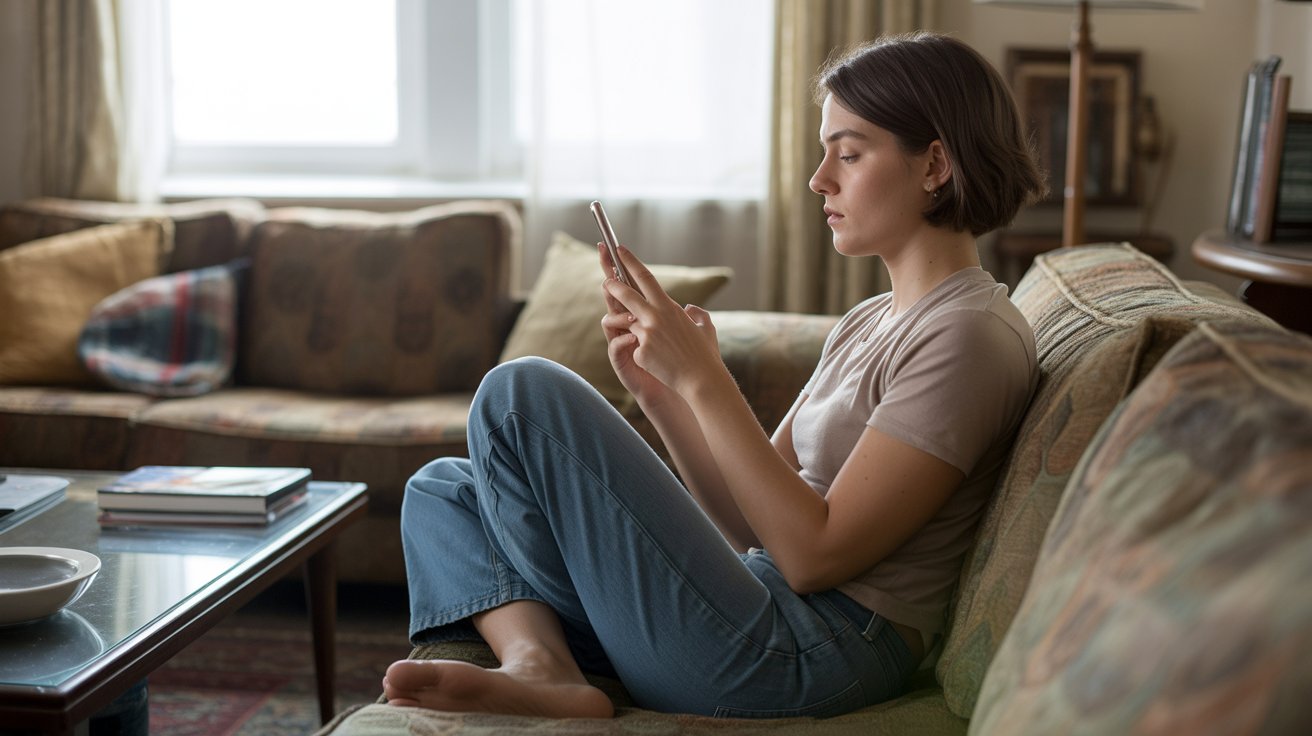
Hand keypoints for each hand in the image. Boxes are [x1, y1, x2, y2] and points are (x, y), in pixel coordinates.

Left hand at [602, 245, 723, 399]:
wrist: (701, 379)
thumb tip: (690, 309)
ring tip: (616, 321)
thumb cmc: (706, 355)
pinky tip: (655, 364)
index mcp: (670, 306)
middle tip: (605, 279)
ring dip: (619, 321)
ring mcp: (647, 333)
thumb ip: (698, 315)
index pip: (646, 277)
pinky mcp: (641, 350)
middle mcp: (656, 316)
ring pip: (625, 321)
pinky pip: (634, 348)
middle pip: (626, 294)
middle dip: (613, 284)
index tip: (620, 250)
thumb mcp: (706, 329)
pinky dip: (641, 354)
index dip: (630, 261)